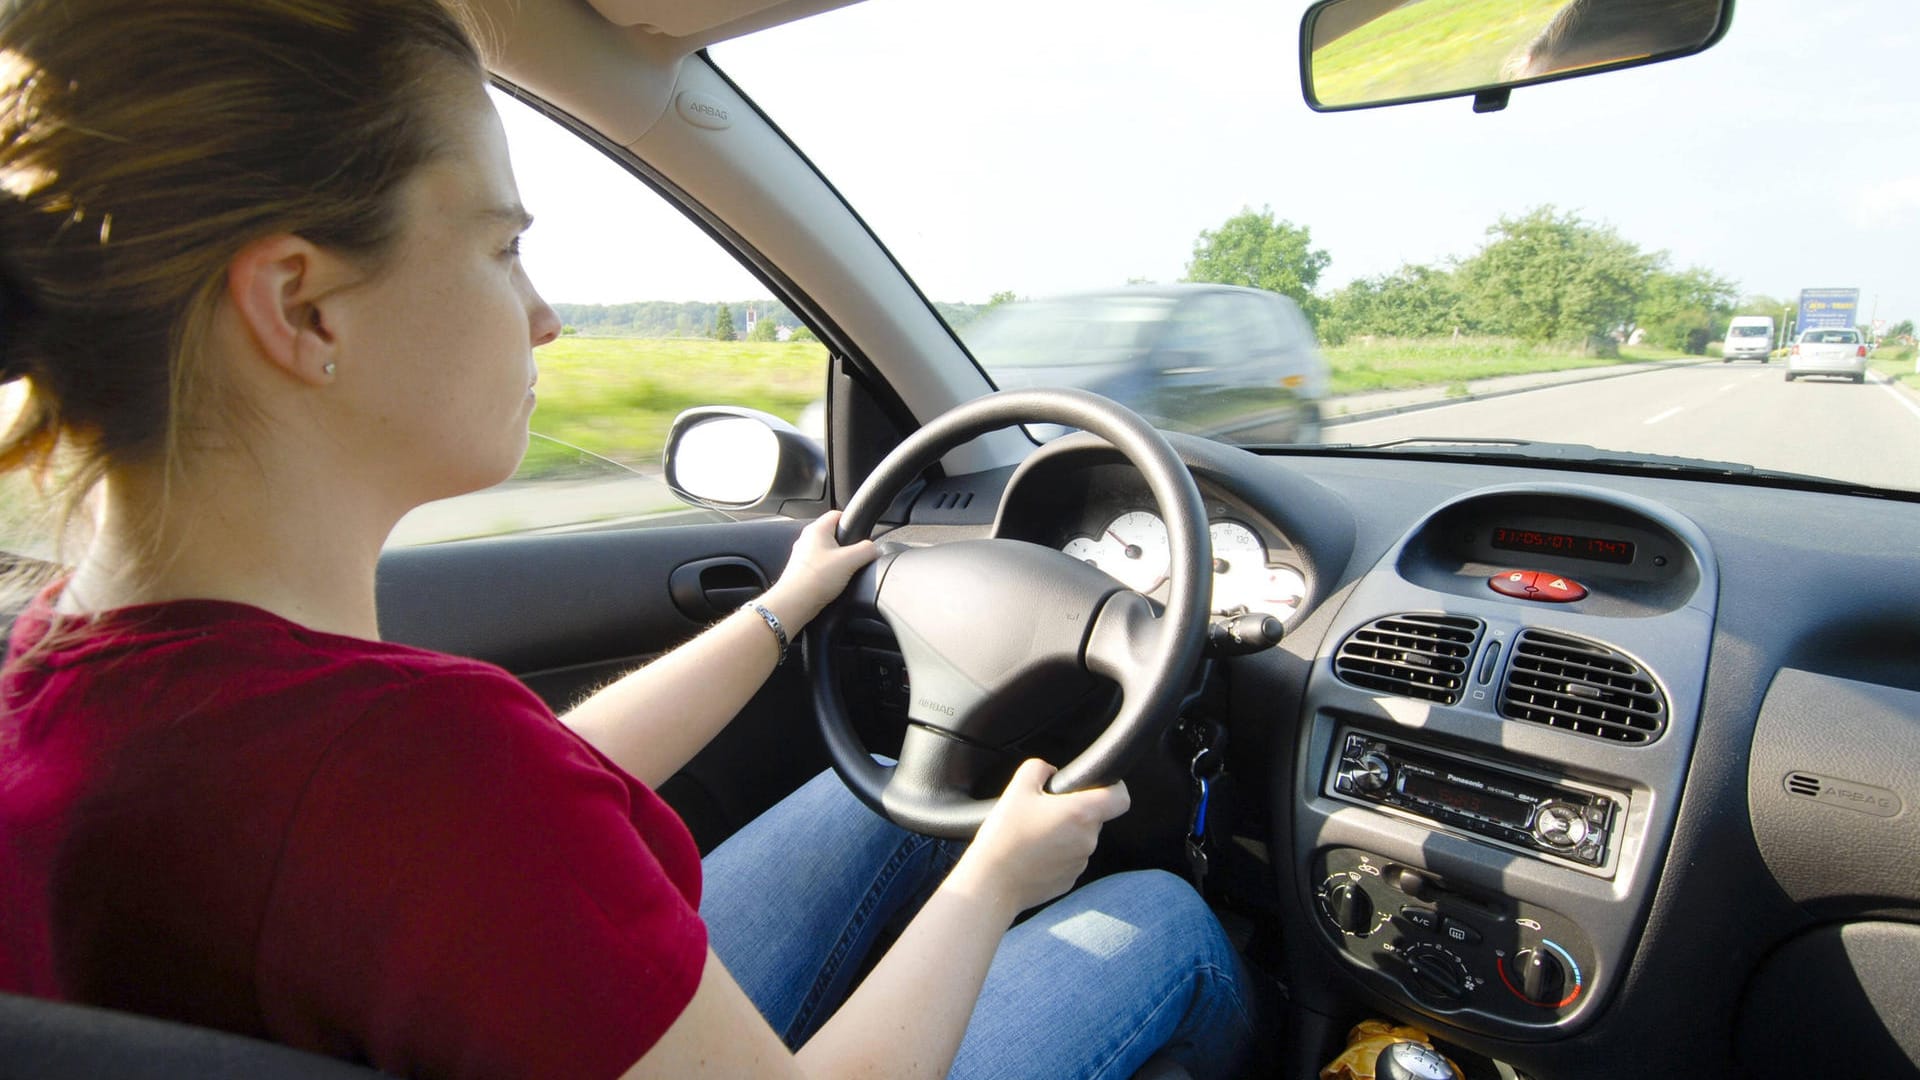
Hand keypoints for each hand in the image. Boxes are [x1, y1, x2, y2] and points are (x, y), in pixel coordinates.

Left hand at [761, 510, 878, 628]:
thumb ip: (868, 550)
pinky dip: (830, 572)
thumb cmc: (814, 579)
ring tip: (845, 572)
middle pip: (834, 534)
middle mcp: (807, 540)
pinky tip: (835, 582)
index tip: (862, 532)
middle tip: (856, 557)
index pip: (838, 514)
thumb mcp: (850, 560)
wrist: (794, 603)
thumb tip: (876, 549)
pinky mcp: (803, 571)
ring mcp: (803, 556)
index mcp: (816, 530)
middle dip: (848, 545)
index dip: (852, 521)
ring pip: (828, 552)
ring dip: (839, 561)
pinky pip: (822, 566)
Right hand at [946, 759, 1130, 915]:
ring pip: (1080, 839)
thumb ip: (1038, 768)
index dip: (1115, 787)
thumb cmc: (1004, 837)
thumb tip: (1049, 771)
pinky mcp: (1069, 880)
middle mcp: (1087, 840)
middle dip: (1075, 811)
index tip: (1100, 785)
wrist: (991, 882)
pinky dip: (1057, 854)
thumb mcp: (1017, 789)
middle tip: (1044, 811)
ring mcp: (1080, 863)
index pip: (1120, 798)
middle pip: (1094, 817)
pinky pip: (1070, 859)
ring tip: (1033, 834)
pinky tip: (1032, 854)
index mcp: (1080, 814)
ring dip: (1065, 833)